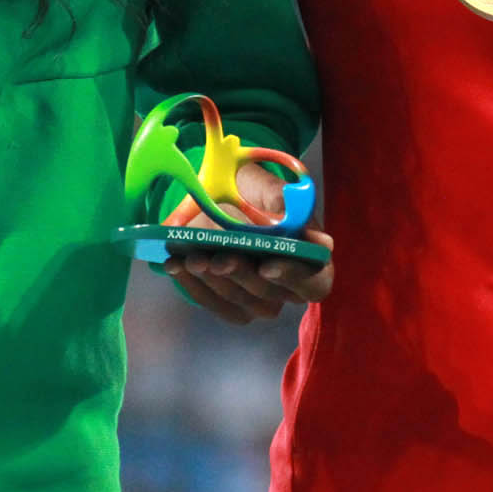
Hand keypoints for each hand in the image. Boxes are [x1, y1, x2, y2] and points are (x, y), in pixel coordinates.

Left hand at [161, 159, 334, 324]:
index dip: (293, 276)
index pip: (316, 282)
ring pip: (240, 302)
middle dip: (241, 275)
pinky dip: (193, 285)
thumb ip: (284, 205)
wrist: (220, 194)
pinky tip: (176, 265)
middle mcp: (289, 286)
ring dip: (213, 281)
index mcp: (311, 258)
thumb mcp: (268, 188)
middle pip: (270, 294)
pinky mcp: (231, 303)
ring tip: (192, 259)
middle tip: (218, 259)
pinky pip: (214, 304)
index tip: (267, 265)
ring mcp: (259, 299)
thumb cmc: (253, 191)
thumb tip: (307, 229)